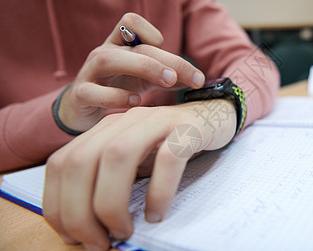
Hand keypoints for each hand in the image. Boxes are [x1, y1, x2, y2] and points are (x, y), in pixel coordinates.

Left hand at [43, 99, 235, 250]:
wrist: (214, 116)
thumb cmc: (170, 146)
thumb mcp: (135, 162)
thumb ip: (111, 182)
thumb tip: (90, 228)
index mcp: (105, 129)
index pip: (62, 163)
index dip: (57, 204)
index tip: (72, 235)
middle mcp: (125, 121)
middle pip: (82, 161)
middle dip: (80, 211)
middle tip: (98, 242)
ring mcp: (157, 121)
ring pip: (118, 155)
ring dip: (112, 202)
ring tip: (123, 230)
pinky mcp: (187, 129)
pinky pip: (168, 158)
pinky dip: (159, 191)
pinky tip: (157, 213)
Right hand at [58, 13, 204, 131]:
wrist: (83, 107)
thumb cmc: (118, 88)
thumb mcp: (145, 79)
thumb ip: (169, 77)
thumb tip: (198, 80)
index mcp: (119, 45)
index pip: (131, 21)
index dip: (151, 32)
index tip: (167, 54)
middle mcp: (104, 53)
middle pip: (133, 46)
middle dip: (163, 59)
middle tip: (183, 76)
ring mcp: (89, 72)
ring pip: (107, 59)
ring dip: (143, 67)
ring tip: (167, 81)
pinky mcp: (81, 94)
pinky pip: (93, 92)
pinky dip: (116, 97)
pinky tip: (136, 102)